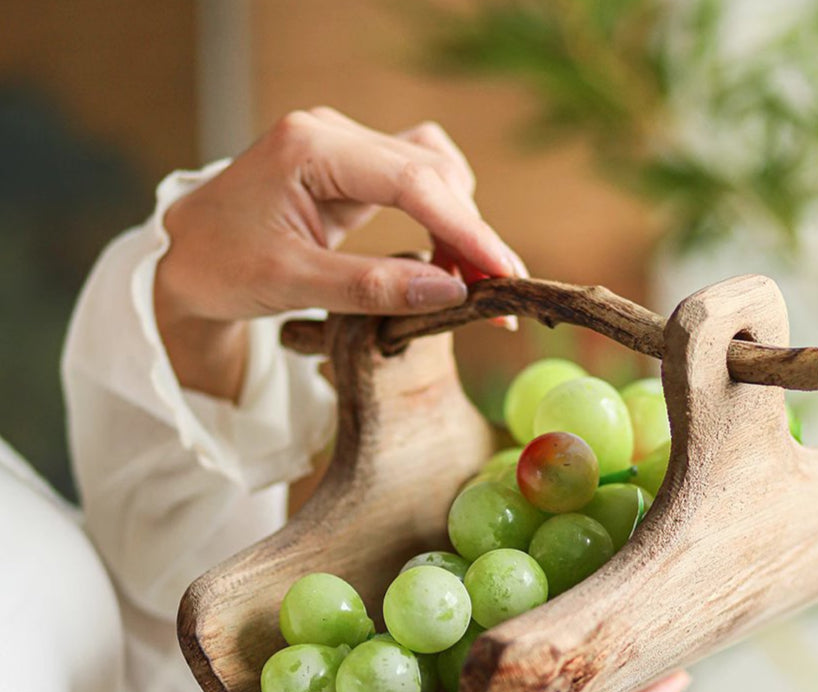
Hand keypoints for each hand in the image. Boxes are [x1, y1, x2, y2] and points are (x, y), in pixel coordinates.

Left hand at [154, 108, 525, 399]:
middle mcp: (334, 134)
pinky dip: (439, 220)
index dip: (466, 229)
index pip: (412, 179)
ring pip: (431, 173)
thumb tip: (450, 292)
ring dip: (460, 225)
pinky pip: (415, 184)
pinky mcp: (351, 170)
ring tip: (470, 284)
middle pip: (431, 172)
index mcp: (311, 146)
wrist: (181, 258)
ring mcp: (345, 148)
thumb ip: (372, 286)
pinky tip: (444, 260)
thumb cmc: (219, 265)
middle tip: (497, 298)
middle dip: (471, 234)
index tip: (502, 274)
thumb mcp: (292, 282)